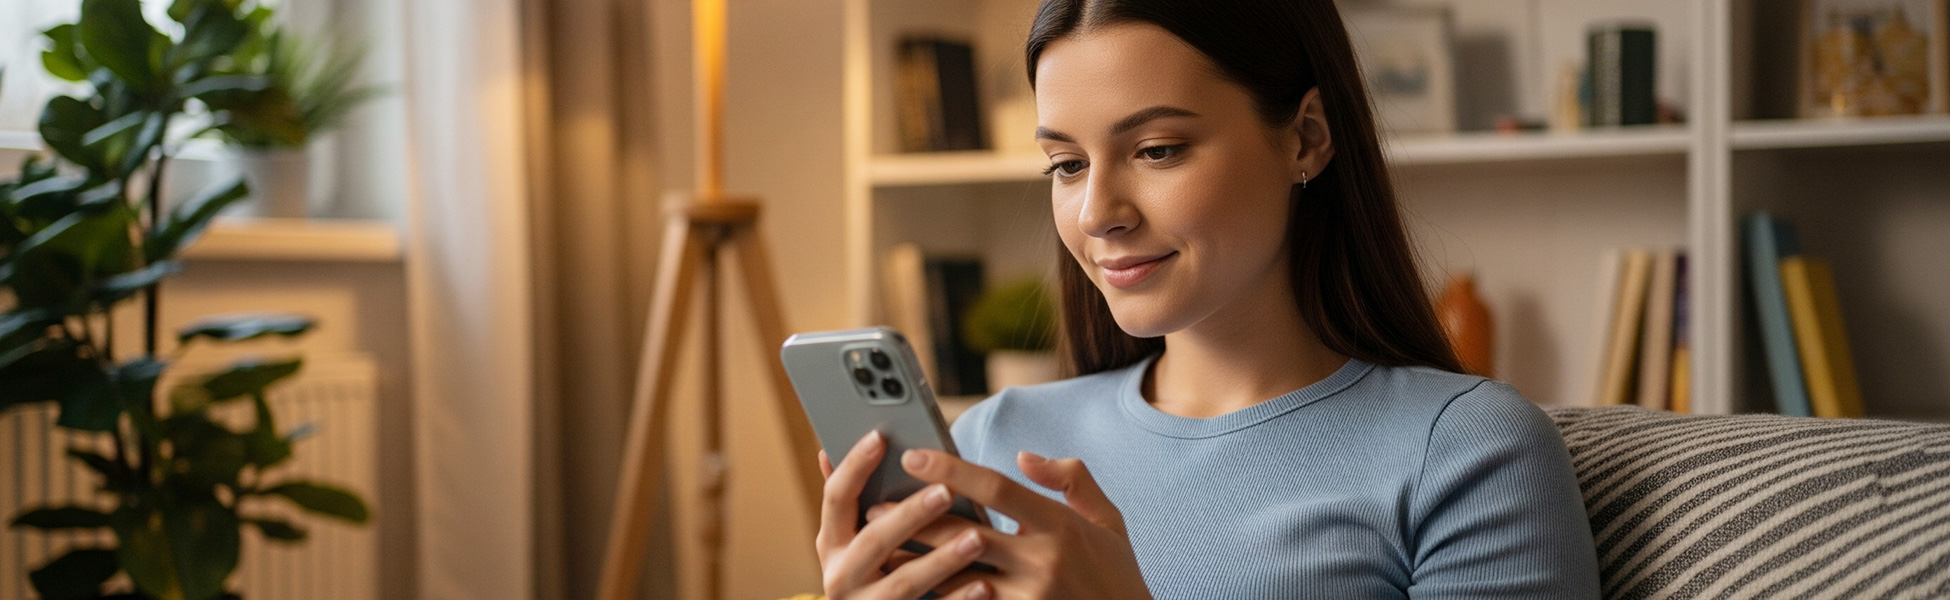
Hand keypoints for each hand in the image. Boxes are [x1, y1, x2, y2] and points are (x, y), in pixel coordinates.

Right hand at [815, 432, 993, 598]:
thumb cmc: (869, 570)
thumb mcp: (850, 539)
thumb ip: (849, 502)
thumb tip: (826, 451)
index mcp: (831, 543)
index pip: (836, 498)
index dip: (855, 466)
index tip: (880, 437)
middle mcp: (841, 576)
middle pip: (875, 540)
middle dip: (911, 515)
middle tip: (947, 490)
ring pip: (905, 582)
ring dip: (943, 559)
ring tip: (977, 537)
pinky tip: (984, 585)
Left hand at [864, 449, 1154, 599]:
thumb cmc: (1117, 572)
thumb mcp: (1108, 518)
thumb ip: (1070, 478)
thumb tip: (1022, 456)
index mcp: (1061, 525)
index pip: (996, 487)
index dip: (950, 469)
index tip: (913, 456)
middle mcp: (1043, 561)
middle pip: (965, 533)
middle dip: (915, 518)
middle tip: (874, 505)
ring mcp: (1030, 598)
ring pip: (957, 578)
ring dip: (916, 564)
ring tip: (880, 550)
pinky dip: (940, 597)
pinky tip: (912, 588)